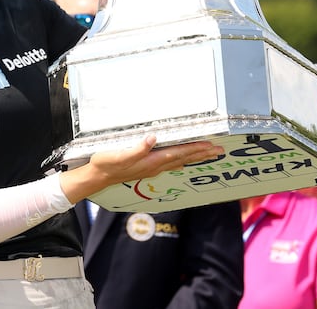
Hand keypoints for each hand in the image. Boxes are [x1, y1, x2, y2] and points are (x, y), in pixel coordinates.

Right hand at [59, 136, 223, 203]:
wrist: (97, 177)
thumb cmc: (106, 164)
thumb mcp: (118, 155)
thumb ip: (137, 149)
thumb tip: (152, 139)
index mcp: (151, 161)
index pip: (179, 153)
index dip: (195, 148)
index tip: (211, 145)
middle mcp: (155, 166)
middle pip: (184, 158)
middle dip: (202, 154)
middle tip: (219, 151)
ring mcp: (151, 168)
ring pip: (179, 161)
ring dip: (195, 157)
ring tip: (208, 154)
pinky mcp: (146, 167)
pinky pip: (170, 163)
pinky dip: (182, 160)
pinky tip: (184, 161)